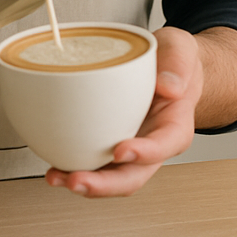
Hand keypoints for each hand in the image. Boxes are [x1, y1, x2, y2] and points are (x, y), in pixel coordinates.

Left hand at [45, 26, 202, 197]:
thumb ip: (178, 67)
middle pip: (132, 176)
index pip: (164, 146)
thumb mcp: (180, 52)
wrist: (166, 66)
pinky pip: (94, 162)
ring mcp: (130, 145)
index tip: (122, 150)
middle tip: (78, 179)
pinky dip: (74, 167)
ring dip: (85, 183)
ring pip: (110, 176)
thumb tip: (169, 87)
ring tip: (57, 177)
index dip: (144, 153)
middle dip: (104, 184)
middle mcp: (152, 144)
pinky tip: (56, 167)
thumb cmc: (174, 62)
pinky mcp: (109, 142)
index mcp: (174, 126)